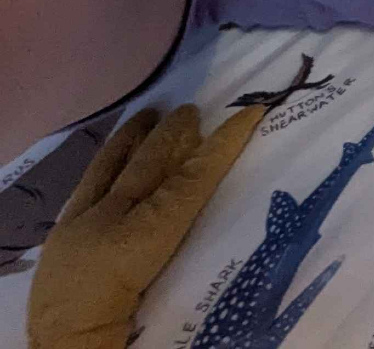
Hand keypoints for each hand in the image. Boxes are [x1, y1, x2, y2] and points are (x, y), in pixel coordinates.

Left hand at [27, 106, 264, 348]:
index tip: (249, 115)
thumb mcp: (169, 280)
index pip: (191, 181)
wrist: (66, 346)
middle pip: (150, 166)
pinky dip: (105, 161)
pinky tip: (112, 154)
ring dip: (136, 138)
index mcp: (145, 236)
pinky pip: (88, 184)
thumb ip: (188, 238)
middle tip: (194, 110)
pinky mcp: (62, 231)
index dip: (222, 146)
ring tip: (152, 114)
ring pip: (114, 167)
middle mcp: (113, 220)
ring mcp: (83, 222)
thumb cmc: (130, 325)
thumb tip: (212, 201)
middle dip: (174, 135)